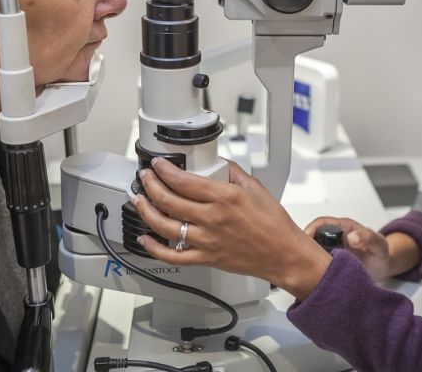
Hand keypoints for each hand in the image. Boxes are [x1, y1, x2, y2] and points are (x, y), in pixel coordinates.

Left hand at [133, 158, 331, 300]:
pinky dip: (153, 248)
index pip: (184, 180)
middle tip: (145, 177)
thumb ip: (233, 172)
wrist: (283, 254)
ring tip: (138, 200)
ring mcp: (206, 240)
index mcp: (224, 198)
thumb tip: (217, 163)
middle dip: (150, 185)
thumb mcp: (255, 188)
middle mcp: (212, 219)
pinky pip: (172, 256)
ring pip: (164, 226)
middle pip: (168, 200)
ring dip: (146, 211)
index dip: (164, 170)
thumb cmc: (274, 224)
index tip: (157, 164)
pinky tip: (144, 238)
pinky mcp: (206, 258)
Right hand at [305, 217, 420, 281]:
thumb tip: (352, 236)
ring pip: (311, 252)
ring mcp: (330, 251)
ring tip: (305, 271)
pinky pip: (316, 265)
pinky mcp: (329, 264)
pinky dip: (311, 270)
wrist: (383, 267)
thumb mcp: (378, 244)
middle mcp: (333, 238)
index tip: (305, 241)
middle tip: (302, 260)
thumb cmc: (380, 253)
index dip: (310, 230)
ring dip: (306, 260)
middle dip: (303, 247)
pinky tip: (312, 278)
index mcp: (342, 228)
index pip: (319, 224)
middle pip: (310, 238)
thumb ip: (368, 238)